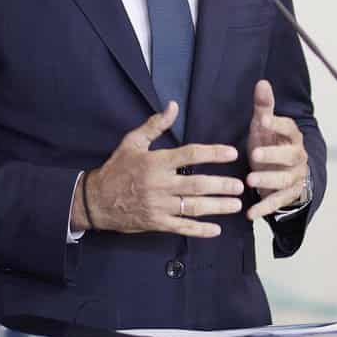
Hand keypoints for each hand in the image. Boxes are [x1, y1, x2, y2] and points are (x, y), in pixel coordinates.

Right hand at [81, 103, 242, 237]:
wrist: (95, 200)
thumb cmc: (116, 168)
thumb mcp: (132, 142)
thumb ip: (155, 125)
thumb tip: (173, 106)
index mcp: (156, 162)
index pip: (190, 155)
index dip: (213, 153)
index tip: (231, 153)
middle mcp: (160, 184)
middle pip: (197, 184)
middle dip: (221, 185)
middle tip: (241, 185)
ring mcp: (158, 205)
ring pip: (193, 206)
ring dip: (217, 206)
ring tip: (235, 205)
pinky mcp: (156, 222)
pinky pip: (181, 227)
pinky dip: (199, 229)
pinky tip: (216, 230)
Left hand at [244, 79, 308, 221]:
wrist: (284, 172)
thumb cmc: (271, 144)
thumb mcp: (264, 126)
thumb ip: (263, 106)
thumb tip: (262, 82)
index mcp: (292, 137)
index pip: (289, 128)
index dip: (278, 123)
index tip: (263, 119)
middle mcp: (297, 156)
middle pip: (290, 155)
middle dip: (274, 155)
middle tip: (255, 155)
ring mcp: (295, 177)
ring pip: (284, 180)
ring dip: (268, 180)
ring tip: (250, 180)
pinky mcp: (289, 195)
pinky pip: (278, 202)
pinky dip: (264, 208)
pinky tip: (250, 213)